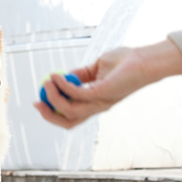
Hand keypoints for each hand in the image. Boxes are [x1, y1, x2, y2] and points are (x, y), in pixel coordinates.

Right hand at [34, 38, 181, 128]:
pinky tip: (56, 76)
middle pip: (68, 121)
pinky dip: (63, 86)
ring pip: (70, 111)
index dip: (53, 113)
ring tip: (47, 81)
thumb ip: (81, 74)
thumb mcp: (97, 67)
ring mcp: (100, 102)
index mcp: (95, 103)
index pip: (72, 116)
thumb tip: (63, 76)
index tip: (39, 101)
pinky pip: (77, 94)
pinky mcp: (103, 93)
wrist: (145, 59)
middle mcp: (97, 106)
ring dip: (53, 98)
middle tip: (36, 103)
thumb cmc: (126, 62)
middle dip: (49, 115)